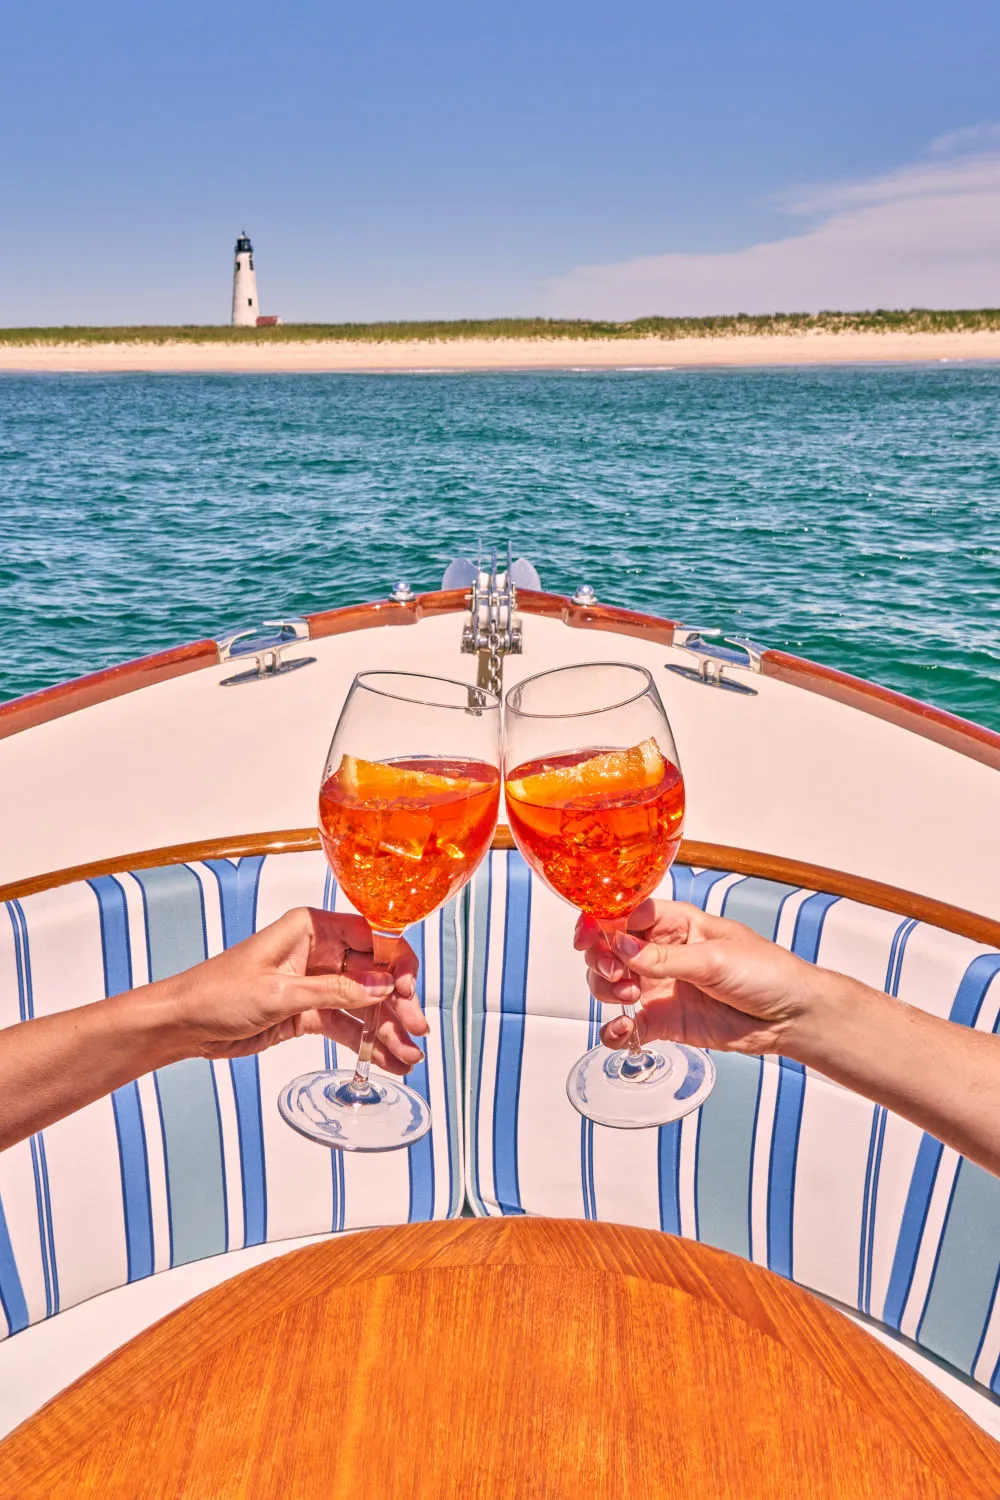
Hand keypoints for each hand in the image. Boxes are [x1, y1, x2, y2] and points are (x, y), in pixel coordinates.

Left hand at [159, 907, 426, 1070]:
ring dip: (387, 1029)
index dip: (395, 963)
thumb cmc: (217, 993)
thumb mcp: (280, 992)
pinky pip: (347, 1025)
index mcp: (311, 928)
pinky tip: (387, 1061)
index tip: (407, 991)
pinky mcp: (309, 1011)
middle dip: (396, 1003)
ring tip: (408, 1058)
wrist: (183, 1024)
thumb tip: (382, 988)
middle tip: (415, 1030)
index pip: (371, 937)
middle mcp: (319, 951)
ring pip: (365, 1004)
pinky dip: (367, 1043)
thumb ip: (334, 991)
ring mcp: (316, 983)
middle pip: (374, 974)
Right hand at [574, 900, 827, 1057]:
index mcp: (676, 923)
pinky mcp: (664, 1020)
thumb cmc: (767, 972)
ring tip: (629, 997)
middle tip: (614, 973)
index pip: (625, 915)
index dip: (600, 922)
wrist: (791, 1017)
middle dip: (600, 959)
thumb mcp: (715, 958)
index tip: (587, 937)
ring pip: (610, 984)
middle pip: (609, 949)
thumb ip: (664, 958)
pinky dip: (616, 1030)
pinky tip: (623, 1030)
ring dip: (606, 990)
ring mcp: (661, 987)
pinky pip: (627, 1025)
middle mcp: (662, 953)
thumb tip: (620, 946)